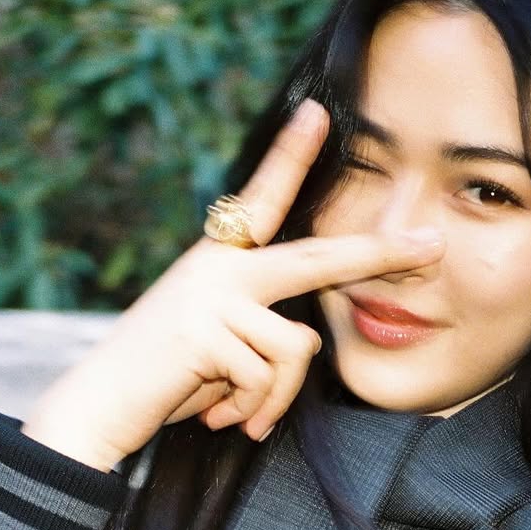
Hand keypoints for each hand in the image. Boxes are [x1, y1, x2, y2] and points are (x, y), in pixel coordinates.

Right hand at [21, 98, 445, 469]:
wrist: (98, 407)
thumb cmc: (160, 382)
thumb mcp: (218, 348)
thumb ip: (259, 332)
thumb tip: (305, 347)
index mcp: (218, 261)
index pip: (261, 201)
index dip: (289, 155)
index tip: (317, 112)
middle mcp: (217, 267)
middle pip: (318, 258)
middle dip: (379, 254)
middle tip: (432, 247)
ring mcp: (211, 296)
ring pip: (295, 350)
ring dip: (272, 399)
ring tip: (234, 413)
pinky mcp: (205, 332)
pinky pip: (266, 379)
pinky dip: (249, 412)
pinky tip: (214, 417)